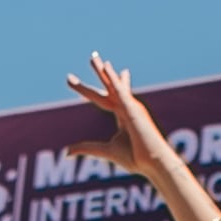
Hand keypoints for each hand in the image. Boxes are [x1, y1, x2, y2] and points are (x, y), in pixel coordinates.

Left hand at [64, 56, 213, 220]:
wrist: (154, 163)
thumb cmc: (136, 158)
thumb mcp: (105, 151)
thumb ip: (86, 148)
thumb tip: (66, 152)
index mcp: (122, 116)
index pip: (107, 98)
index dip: (101, 86)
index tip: (103, 71)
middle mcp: (127, 108)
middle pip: (109, 87)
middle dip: (99, 72)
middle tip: (92, 57)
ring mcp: (131, 107)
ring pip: (113, 85)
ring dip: (103, 71)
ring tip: (93, 58)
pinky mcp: (133, 110)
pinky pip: (121, 91)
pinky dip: (113, 79)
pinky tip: (106, 68)